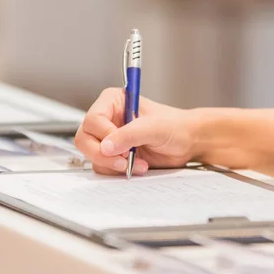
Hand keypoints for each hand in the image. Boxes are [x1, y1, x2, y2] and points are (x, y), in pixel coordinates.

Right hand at [75, 88, 198, 174]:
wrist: (188, 143)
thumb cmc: (176, 126)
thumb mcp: (154, 127)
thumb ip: (129, 135)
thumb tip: (106, 146)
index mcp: (112, 102)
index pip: (93, 120)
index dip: (104, 135)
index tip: (120, 146)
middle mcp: (107, 119)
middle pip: (85, 139)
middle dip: (103, 154)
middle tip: (123, 161)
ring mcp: (108, 139)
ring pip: (91, 155)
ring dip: (113, 165)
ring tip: (136, 162)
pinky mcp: (113, 155)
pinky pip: (103, 167)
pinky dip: (118, 171)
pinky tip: (137, 166)